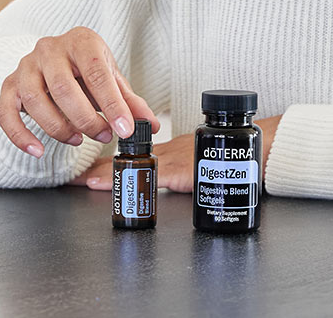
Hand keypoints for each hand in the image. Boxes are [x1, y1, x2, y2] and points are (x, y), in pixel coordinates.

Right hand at [0, 27, 158, 157]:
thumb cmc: (86, 69)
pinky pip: (5, 112)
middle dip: (86, 119)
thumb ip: (130, 101)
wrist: (57, 57)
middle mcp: (49, 49)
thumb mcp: (111, 78)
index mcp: (80, 41)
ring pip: (35, 100)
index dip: (112, 104)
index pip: (96, 72)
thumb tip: (150, 124)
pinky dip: (19, 135)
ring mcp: (25, 66)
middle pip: (63, 88)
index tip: (124, 128)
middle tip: (102, 136)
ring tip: (77, 139)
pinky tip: (37, 150)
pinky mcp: (9, 86)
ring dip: (58, 127)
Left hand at [69, 115, 281, 191]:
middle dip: (101, 169)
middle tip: (75, 178)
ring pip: (127, 166)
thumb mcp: (202, 161)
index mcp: (171, 149)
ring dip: (103, 175)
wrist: (257, 148)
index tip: (90, 170)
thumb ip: (186, 167)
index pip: (135, 153)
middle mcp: (166, 151)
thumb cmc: (232, 155)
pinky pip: (139, 175)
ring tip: (79, 181)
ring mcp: (170, 159)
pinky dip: (118, 180)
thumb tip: (176, 178)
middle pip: (125, 160)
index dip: (111, 161)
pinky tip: (99, 184)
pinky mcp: (177, 169)